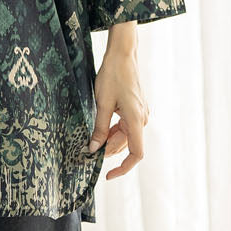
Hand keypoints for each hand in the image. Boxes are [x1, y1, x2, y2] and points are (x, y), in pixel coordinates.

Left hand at [87, 49, 150, 179]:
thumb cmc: (113, 76)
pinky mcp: (135, 109)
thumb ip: (99, 128)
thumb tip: (93, 149)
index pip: (136, 154)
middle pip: (127, 145)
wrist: (122, 55)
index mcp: (136, 119)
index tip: (108, 175)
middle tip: (88, 152)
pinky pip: (125, 127)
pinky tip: (100, 129)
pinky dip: (113, 131)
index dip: (123, 168)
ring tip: (92, 140)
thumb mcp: (102, 103)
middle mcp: (141, 119)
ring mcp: (140, 114)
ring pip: (125, 137)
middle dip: (108, 152)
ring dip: (109, 141)